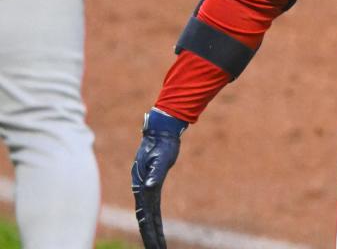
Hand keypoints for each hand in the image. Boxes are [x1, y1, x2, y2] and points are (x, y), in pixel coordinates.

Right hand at [132, 109, 187, 248]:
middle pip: (145, 219)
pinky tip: (156, 228)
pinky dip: (154, 219)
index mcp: (142, 187)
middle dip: (151, 237)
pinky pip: (152, 207)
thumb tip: (150, 188)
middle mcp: (141, 190)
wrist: (161, 132)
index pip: (146, 216)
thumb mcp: (160, 159)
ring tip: (158, 246)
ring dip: (152, 231)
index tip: (156, 246)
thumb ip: (155, 174)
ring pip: (148, 215)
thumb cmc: (162, 144)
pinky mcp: (152, 185)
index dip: (150, 232)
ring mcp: (145, 188)